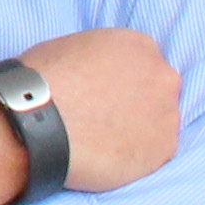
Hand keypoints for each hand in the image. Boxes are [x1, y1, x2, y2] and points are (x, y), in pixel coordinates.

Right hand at [17, 26, 179, 193]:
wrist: (37, 120)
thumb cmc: (42, 80)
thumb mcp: (71, 48)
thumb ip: (98, 60)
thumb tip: (95, 76)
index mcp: (140, 45)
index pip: (143, 63)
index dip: (124, 83)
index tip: (106, 97)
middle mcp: (162, 75)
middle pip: (158, 92)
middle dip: (138, 105)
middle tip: (106, 121)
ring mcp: (168, 113)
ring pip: (160, 125)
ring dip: (139, 133)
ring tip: (104, 144)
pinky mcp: (164, 149)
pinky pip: (155, 155)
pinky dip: (136, 159)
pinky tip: (108, 159)